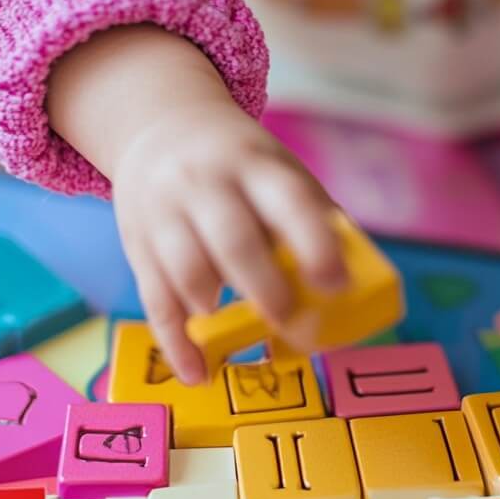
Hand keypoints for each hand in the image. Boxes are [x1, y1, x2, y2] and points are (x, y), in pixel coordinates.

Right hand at [112, 102, 345, 383]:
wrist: (159, 126)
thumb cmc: (240, 163)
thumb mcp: (277, 168)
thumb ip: (312, 216)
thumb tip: (359, 281)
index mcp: (256, 164)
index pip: (288, 200)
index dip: (314, 243)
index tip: (338, 283)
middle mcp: (207, 185)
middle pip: (233, 238)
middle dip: (265, 286)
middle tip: (292, 322)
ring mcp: (167, 214)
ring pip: (187, 268)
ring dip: (217, 309)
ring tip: (244, 337)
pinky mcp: (140, 246)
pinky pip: (155, 299)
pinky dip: (176, 342)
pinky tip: (197, 372)